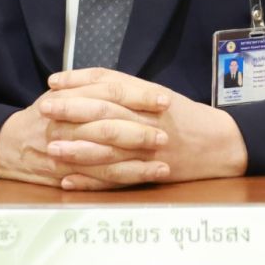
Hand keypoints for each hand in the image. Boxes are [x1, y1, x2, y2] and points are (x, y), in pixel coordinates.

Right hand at [0, 77, 172, 187]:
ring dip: (139, 163)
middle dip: (140, 133)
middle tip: (165, 135)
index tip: (163, 99)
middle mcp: (68, 126)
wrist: (8, 145)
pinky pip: (100, 180)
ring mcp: (68, 154)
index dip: (139, 96)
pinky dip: (124, 179)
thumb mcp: (60, 93)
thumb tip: (124, 83)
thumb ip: (88, 86)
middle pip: (109, 127)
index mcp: (70, 99)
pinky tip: (146, 176)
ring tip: (165, 163)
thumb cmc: (42, 117)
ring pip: (107, 159)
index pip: (110, 93)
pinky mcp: (68, 175)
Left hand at [44, 68, 248, 190]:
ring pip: (109, 148)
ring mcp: (148, 150)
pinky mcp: (149, 174)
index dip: (80, 82)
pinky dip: (92, 181)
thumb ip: (126, 92)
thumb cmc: (185, 118)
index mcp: (149, 99)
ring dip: (77, 148)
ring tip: (51, 148)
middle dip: (72, 110)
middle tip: (44, 109)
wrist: (221, 145)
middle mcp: (147, 122)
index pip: (110, 85)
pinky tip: (69, 180)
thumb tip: (86, 86)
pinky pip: (117, 179)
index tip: (54, 82)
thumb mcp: (157, 95)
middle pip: (105, 112)